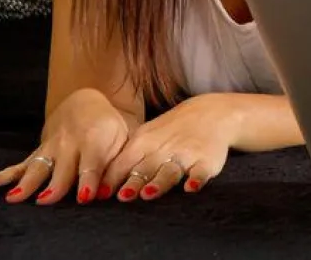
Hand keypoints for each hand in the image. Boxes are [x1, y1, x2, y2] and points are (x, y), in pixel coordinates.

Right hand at [0, 87, 132, 204]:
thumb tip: (114, 189)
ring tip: (16, 198)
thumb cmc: (110, 129)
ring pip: (38, 168)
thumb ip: (119, 163)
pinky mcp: (37, 154)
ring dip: (27, 183)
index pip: (92, 165)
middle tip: (47, 201)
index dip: (89, 181)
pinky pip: (18, 166)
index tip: (85, 197)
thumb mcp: (122, 140)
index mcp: (95, 142)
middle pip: (62, 170)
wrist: (86, 104)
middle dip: (55, 186)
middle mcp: (70, 146)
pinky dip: (2, 176)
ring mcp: (50, 150)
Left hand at [101, 93, 237, 201]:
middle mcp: (165, 148)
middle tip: (122, 197)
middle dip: (133, 183)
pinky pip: (201, 171)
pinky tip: (191, 187)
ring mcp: (187, 154)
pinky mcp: (207, 160)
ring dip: (159, 182)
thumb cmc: (172, 131)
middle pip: (146, 168)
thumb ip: (126, 159)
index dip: (112, 179)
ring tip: (148, 194)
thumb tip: (99, 186)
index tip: (99, 196)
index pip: (124, 162)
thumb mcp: (147, 136)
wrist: (212, 113)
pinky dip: (196, 179)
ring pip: (170, 170)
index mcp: (145, 141)